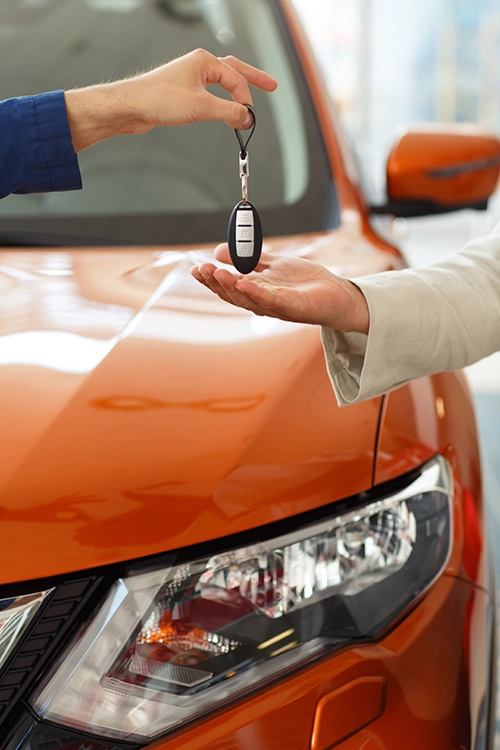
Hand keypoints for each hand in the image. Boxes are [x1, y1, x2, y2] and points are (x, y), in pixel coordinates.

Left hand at [65, 49, 277, 150]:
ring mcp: (190, 78)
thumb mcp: (201, 107)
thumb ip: (229, 113)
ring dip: (235, 92)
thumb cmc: (158, 99)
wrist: (131, 107)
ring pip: (221, 83)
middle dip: (253, 80)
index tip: (248, 120)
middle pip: (234, 71)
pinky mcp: (182, 93)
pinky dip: (221, 102)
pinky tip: (223, 109)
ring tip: (248, 100)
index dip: (245, 101)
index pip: (236, 80)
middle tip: (272, 86)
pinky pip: (209, 94)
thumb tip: (248, 118)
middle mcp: (198, 66)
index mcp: (204, 61)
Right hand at [191, 244, 369, 333]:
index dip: (210, 280)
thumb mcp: (273, 264)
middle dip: (215, 282)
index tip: (195, 269)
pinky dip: (255, 293)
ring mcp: (277, 307)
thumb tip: (218, 251)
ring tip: (216, 273)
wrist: (337, 293)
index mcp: (256, 291)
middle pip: (233, 295)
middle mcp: (262, 302)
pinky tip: (243, 282)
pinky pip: (271, 300)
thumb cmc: (306, 282)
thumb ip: (248, 258)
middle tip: (201, 269)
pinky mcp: (293, 307)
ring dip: (230, 287)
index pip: (228, 287)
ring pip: (248, 299)